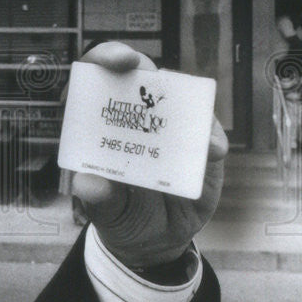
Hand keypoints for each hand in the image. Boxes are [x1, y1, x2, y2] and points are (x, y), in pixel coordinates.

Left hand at [71, 42, 228, 268]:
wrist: (156, 241)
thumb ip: (99, 199)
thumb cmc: (121, 216)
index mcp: (100, 124)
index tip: (116, 62)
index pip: (95, 79)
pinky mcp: (198, 143)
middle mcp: (133, 116)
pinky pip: (208, 129)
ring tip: (195, 132)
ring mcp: (168, 126)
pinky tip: (213, 151)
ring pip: (178, 96)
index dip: (103, 60)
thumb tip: (88, 184)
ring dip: (187, 105)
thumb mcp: (107, 214)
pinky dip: (211, 136)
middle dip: (143, 68)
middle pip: (137, 75)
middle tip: (153, 77)